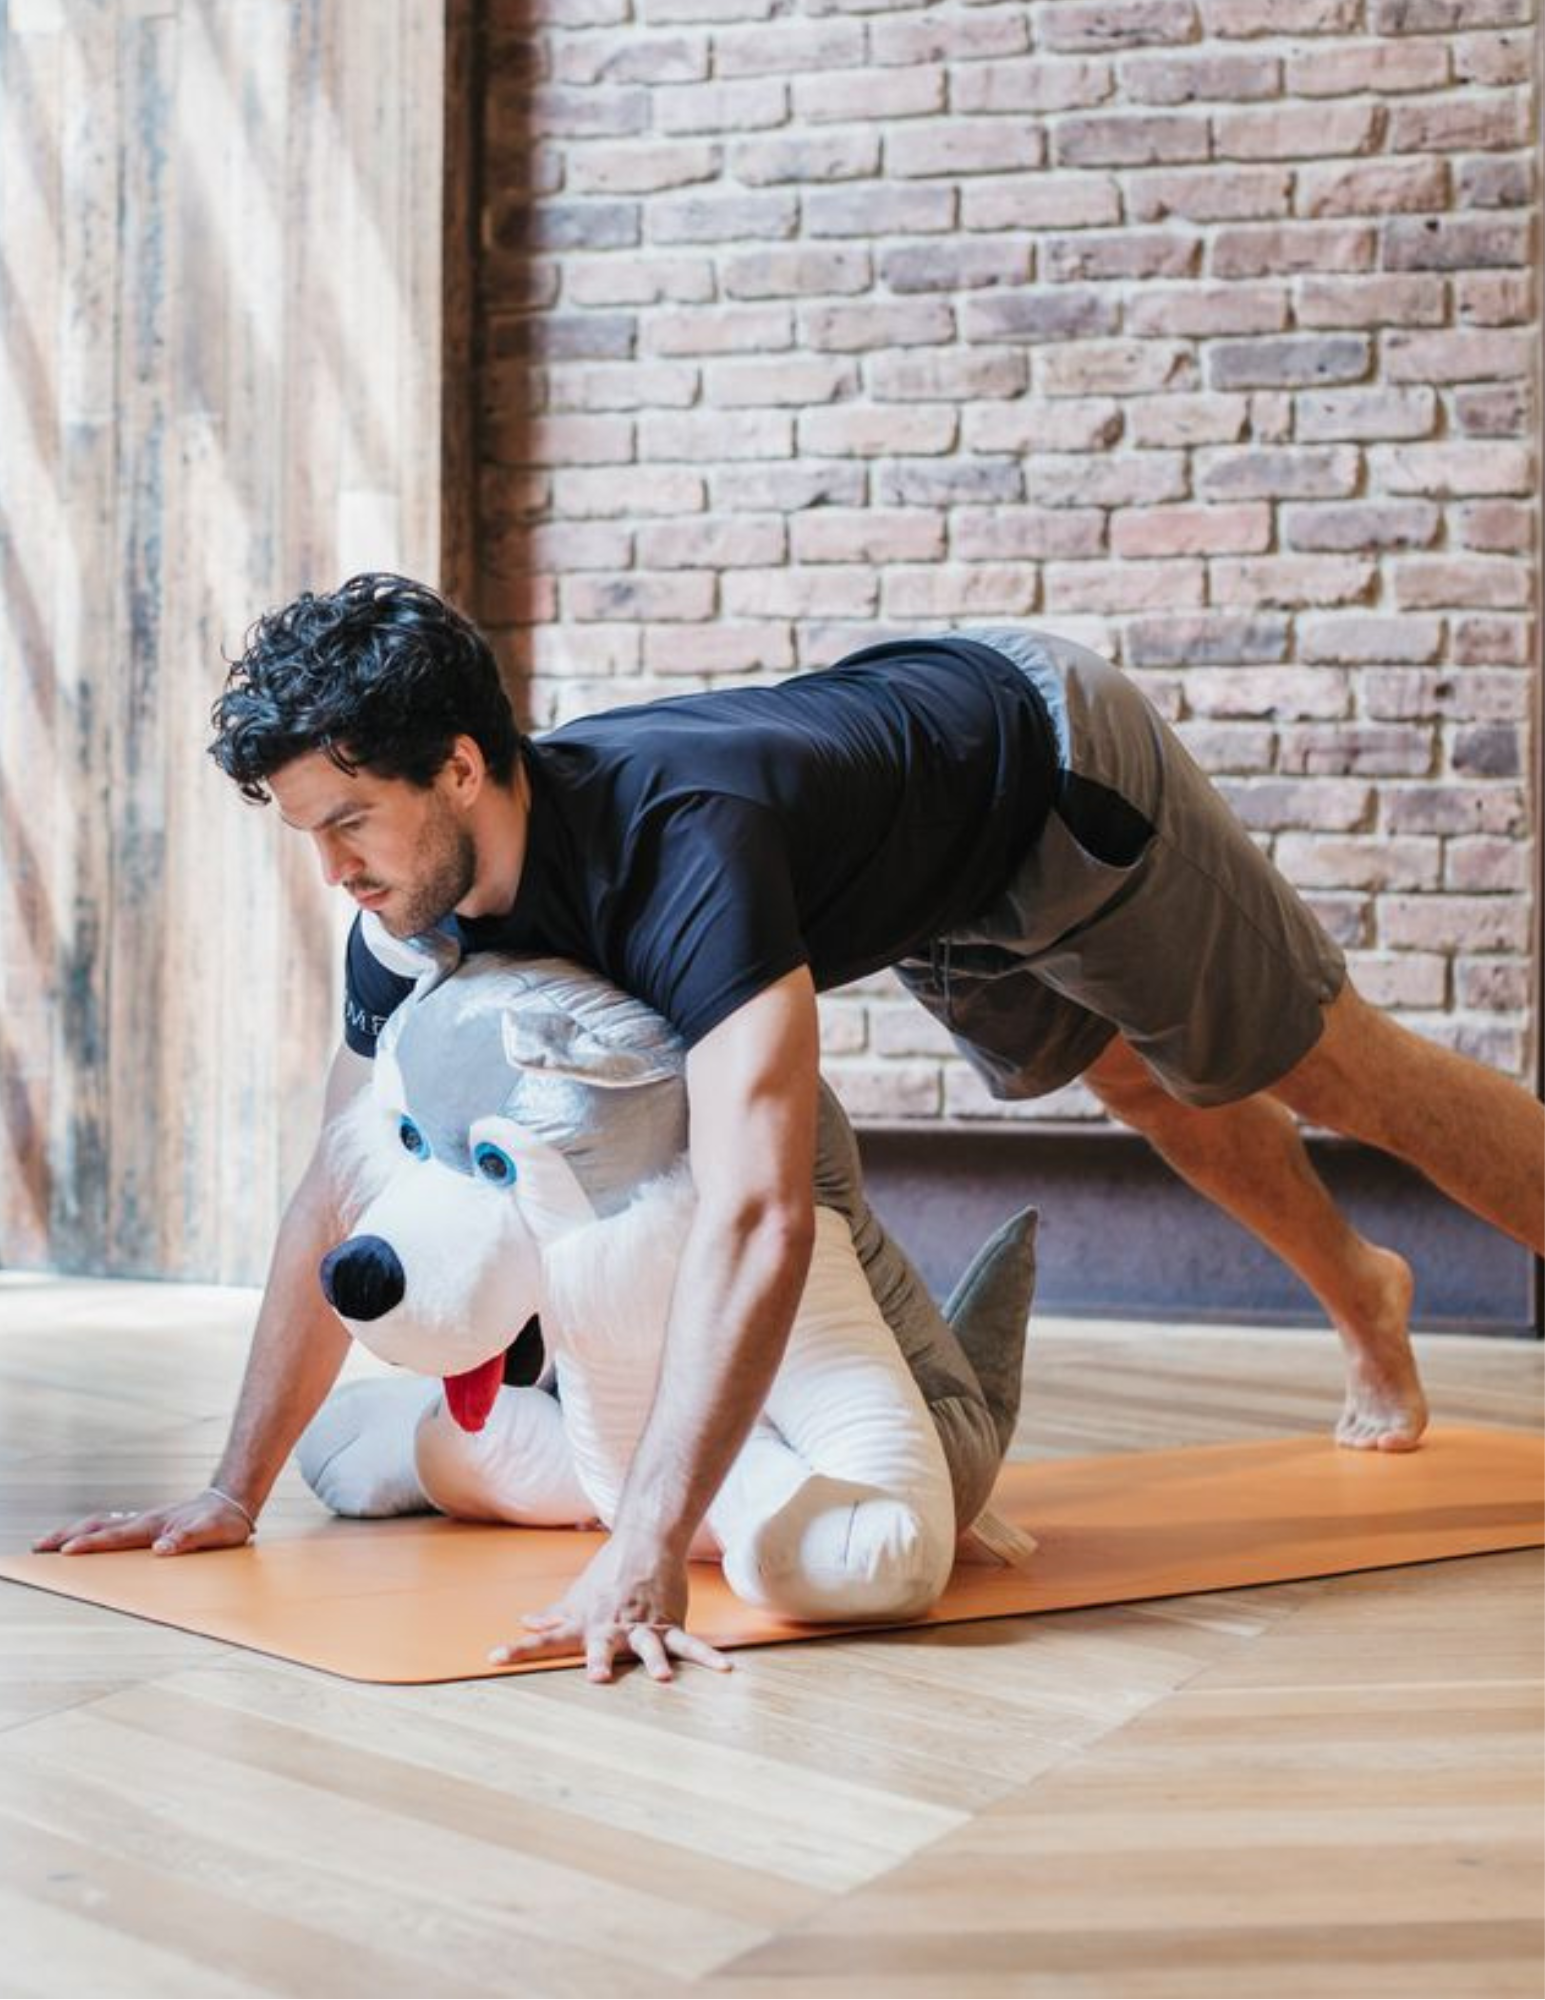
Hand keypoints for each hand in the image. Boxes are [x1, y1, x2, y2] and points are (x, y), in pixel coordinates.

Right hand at [32, 1488, 255, 1557]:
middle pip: (98, 1526)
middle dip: (68, 1536)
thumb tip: (162, 1548)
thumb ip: (189, 1539)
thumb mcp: (213, 1533)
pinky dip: (91, 1532)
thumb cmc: (223, 1521)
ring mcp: (144, 1521)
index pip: (116, 1536)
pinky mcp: (147, 1524)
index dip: (92, 1545)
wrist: (232, 1502)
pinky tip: (82, 1538)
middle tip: (39, 1546)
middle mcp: (144, 1521)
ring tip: (49, 1543)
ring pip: (102, 1524)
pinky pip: (112, 1526)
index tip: (67, 1552)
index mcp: (155, 1525)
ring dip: (74, 1532)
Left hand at [489, 1533, 731, 1683]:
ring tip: (663, 1678)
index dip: (520, 1650)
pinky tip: (724, 1669)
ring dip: (655, 1660)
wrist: (646, 1543)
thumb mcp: (577, 1596)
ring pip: (648, 1646)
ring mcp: (643, 1626)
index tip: (494, 1657)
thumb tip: (525, 1623)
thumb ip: (554, 1616)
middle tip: (597, 1676)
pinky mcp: (669, 1623)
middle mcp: (611, 1627)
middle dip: (600, 1660)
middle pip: (603, 1645)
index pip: (546, 1639)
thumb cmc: (608, 1574)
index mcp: (584, 1623)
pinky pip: (688, 1644)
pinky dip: (706, 1657)